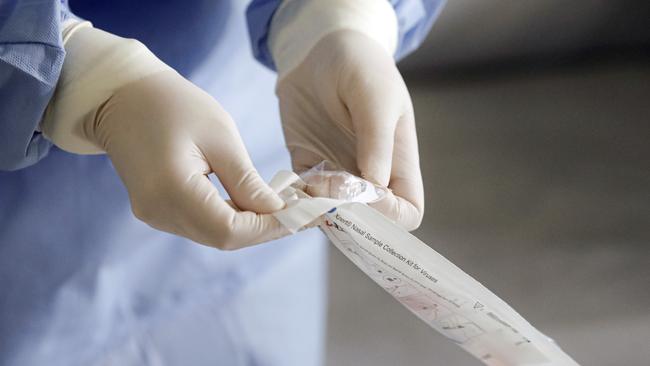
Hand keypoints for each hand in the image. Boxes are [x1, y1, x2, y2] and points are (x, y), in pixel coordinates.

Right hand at [84, 70, 287, 248]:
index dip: (268, 227)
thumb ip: (247, 181)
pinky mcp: (156, 211)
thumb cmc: (172, 105)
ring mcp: (154, 215)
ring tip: (279, 207)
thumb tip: (276, 211)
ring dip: (249, 226)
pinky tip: (250, 204)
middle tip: (297, 212)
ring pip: (213, 235)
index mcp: (171, 190)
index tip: (299, 214)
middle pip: (222, 238)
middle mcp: (158, 211)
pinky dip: (229, 219)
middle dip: (263, 229)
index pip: (229, 230)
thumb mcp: (219, 135)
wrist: (122, 97)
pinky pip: (200, 226)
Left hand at [276, 30, 423, 229]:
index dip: (389, 215)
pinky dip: (296, 199)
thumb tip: (374, 188)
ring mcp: (337, 174)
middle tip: (328, 187)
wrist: (320, 49)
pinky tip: (291, 181)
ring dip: (318, 210)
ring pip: (331, 216)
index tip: (365, 191)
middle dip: (348, 217)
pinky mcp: (307, 166)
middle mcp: (369, 176)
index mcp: (398, 163)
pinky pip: (303, 198)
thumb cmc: (360, 65)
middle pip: (368, 223)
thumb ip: (376, 141)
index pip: (406, 213)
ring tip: (309, 181)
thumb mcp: (375, 96)